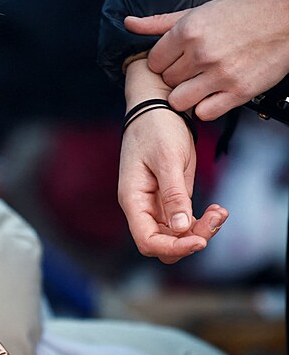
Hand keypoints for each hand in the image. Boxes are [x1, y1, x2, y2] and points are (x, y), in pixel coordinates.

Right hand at [120, 61, 228, 262]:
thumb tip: (181, 230)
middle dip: (190, 240)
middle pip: (163, 243)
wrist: (158, 106)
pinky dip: (202, 221)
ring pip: (176, 236)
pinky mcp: (171, 198)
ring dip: (200, 230)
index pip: (147, 240)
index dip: (172, 248)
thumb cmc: (156, 128)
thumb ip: (174, 195)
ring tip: (220, 212)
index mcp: (133, 199)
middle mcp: (142, 207)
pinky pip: (185, 222)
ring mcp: (156, 204)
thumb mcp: (168, 159)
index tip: (199, 241)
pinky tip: (218, 210)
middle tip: (214, 219)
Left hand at [124, 0, 288, 119]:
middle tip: (193, 69)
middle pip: (166, 82)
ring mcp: (219, 74)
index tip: (176, 60)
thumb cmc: (244, 14)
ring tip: (200, 83)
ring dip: (187, 96)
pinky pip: (203, 113)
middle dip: (176, 77)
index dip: (163, 63)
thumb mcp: (199, 12)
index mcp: (188, 31)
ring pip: (178, 101)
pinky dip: (206, 107)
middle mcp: (201, 53)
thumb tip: (128, 24)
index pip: (153, 62)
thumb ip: (160, 23)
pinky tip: (214, 93)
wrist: (288, 20)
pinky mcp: (237, 92)